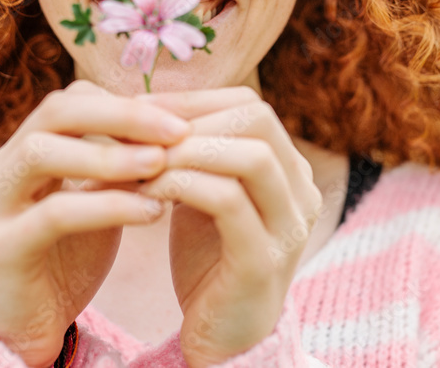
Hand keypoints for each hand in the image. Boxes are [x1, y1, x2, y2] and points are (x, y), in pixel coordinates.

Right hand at [0, 79, 190, 366]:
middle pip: (56, 110)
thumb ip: (123, 163)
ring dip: (109, 155)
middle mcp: (3, 165)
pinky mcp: (1, 246)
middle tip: (177, 131)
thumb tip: (179, 125)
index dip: (128, 103)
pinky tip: (152, 213)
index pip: (75, 98)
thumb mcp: (100, 198)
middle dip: (122, 116)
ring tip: (161, 164)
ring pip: (42, 152)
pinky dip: (107, 207)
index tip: (180, 119)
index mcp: (27, 146)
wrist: (29, 325)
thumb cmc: (69, 254)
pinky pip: (54, 213)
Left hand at [133, 86, 322, 366]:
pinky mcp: (264, 261)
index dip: (195, 99)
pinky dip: (183, 185)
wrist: (222, 339)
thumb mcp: (205, 195)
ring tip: (141, 159)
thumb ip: (195, 153)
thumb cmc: (210, 261)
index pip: (251, 104)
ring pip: (251, 156)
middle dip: (191, 117)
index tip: (140, 107)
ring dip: (187, 150)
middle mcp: (302, 192)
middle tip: (137, 130)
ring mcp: (290, 227)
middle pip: (259, 118)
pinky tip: (148, 189)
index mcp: (290, 170)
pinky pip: (228, 201)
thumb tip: (144, 100)